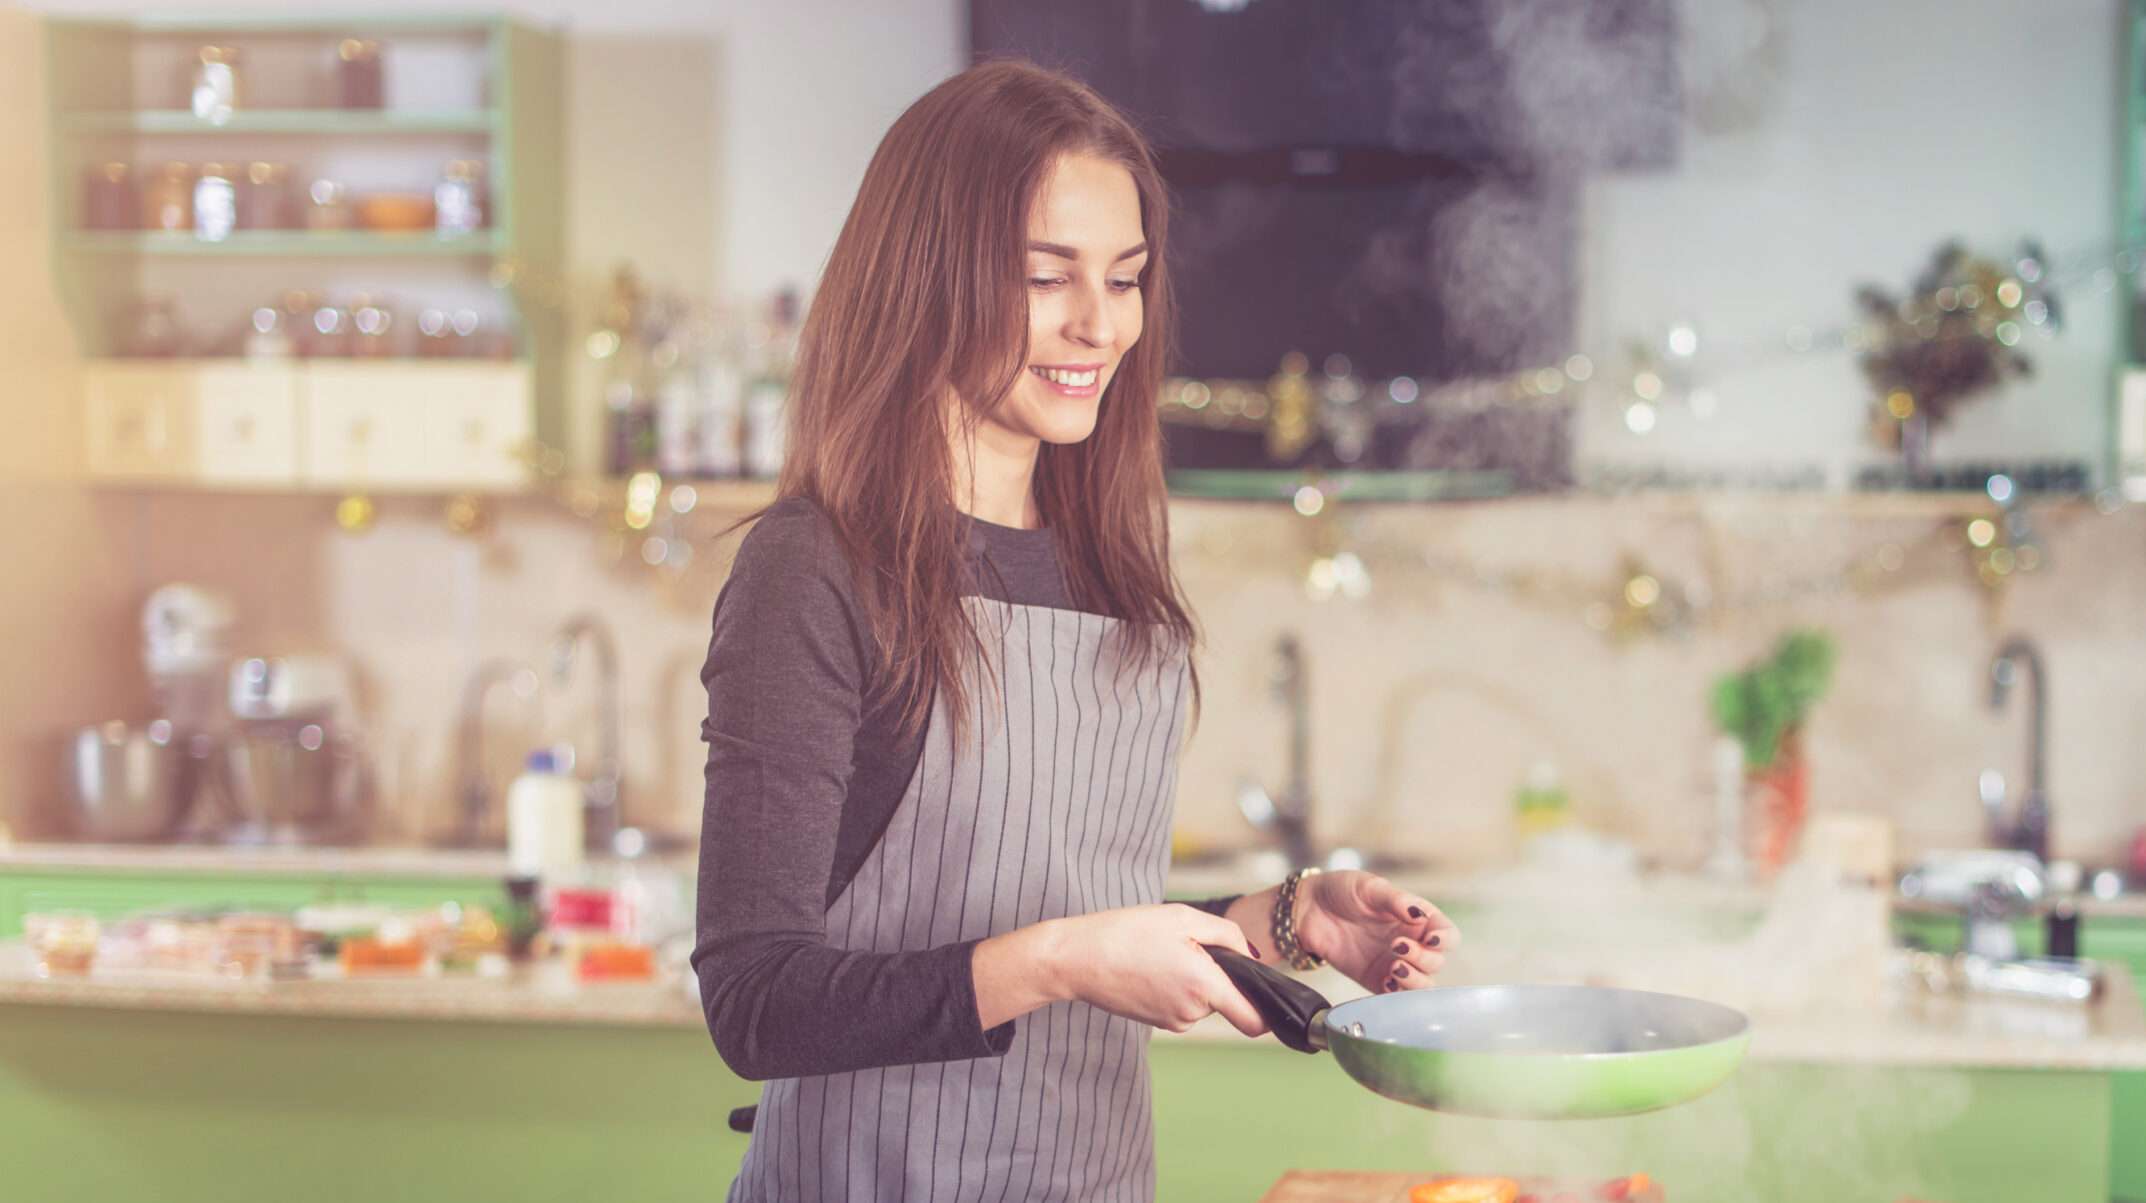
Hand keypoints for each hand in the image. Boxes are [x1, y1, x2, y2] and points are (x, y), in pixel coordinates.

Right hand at [1046, 904, 1270, 1036]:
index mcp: (1204, 986)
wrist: (1078, 958)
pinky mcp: (1157, 1022)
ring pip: (1204, 1003)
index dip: (1268, 1013)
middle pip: (1227, 1002)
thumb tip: (1253, 956)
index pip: (1254, 1021)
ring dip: (1195, 980)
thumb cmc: (1128, 933)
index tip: (1269, 998)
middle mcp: (1192, 1012)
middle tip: (1189, 948)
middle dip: (1220, 978)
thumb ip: (1228, 935)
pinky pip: (1183, 1005)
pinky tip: (1152, 967)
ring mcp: (1173, 1021)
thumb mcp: (1184, 917)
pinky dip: (1177, 987)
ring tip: (1163, 954)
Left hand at [1294, 870, 1459, 994]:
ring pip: (1422, 984)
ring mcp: (1394, 962)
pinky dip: (1396, 994)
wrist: (1307, 908)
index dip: (1445, 940)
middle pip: (1437, 962)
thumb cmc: (1341, 890)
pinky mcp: (1375, 979)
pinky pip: (1395, 995)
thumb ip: (1395, 900)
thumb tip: (1418, 913)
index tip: (1430, 938)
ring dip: (1414, 980)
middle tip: (1397, 946)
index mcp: (1416, 918)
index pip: (1447, 935)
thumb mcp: (1369, 887)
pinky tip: (1386, 981)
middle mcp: (1411, 942)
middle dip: (1423, 958)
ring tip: (1394, 966)